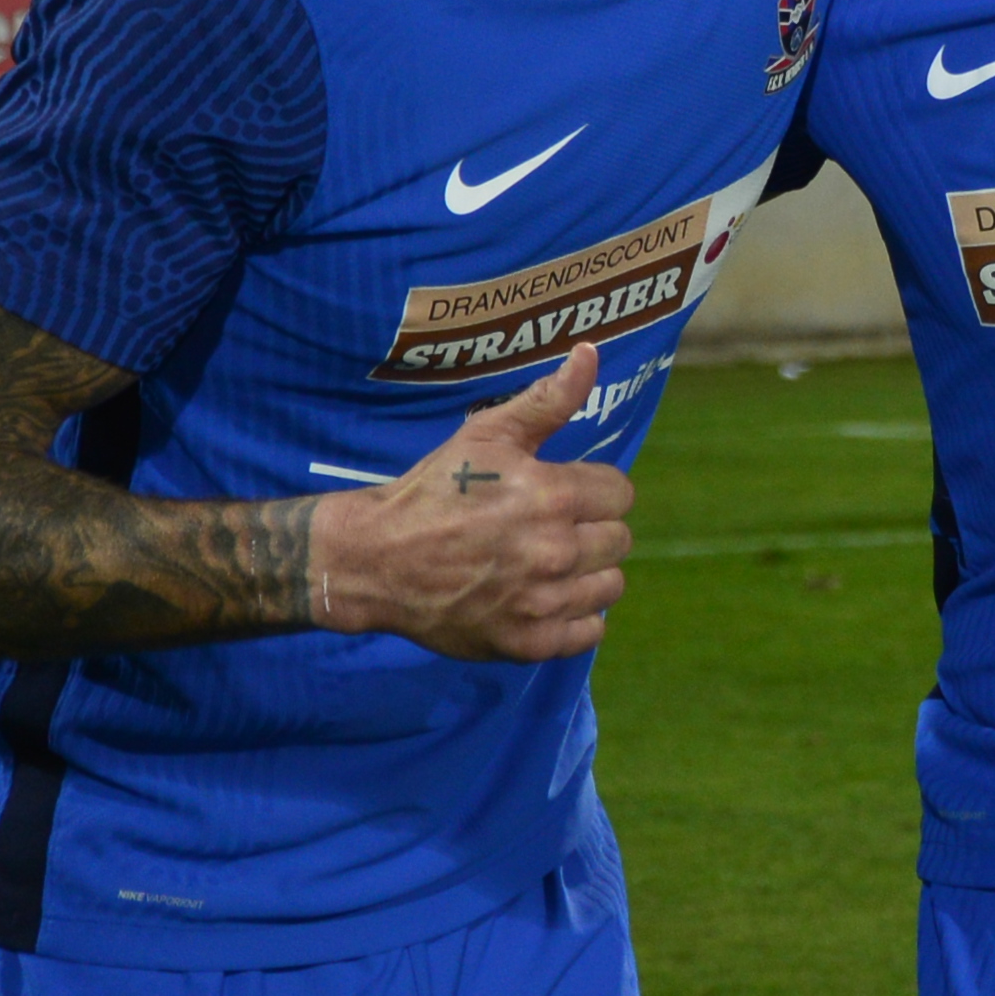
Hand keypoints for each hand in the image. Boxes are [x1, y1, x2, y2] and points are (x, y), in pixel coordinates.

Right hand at [312, 346, 634, 661]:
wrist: (374, 559)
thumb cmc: (435, 490)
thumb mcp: (487, 435)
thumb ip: (549, 400)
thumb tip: (591, 353)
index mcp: (552, 496)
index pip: (620, 493)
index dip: (593, 490)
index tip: (561, 494)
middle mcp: (553, 551)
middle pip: (618, 539)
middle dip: (591, 529)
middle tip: (548, 529)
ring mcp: (540, 601)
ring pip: (609, 585)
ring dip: (587, 573)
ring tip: (547, 564)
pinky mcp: (526, 642)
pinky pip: (589, 630)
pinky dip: (575, 617)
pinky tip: (545, 598)